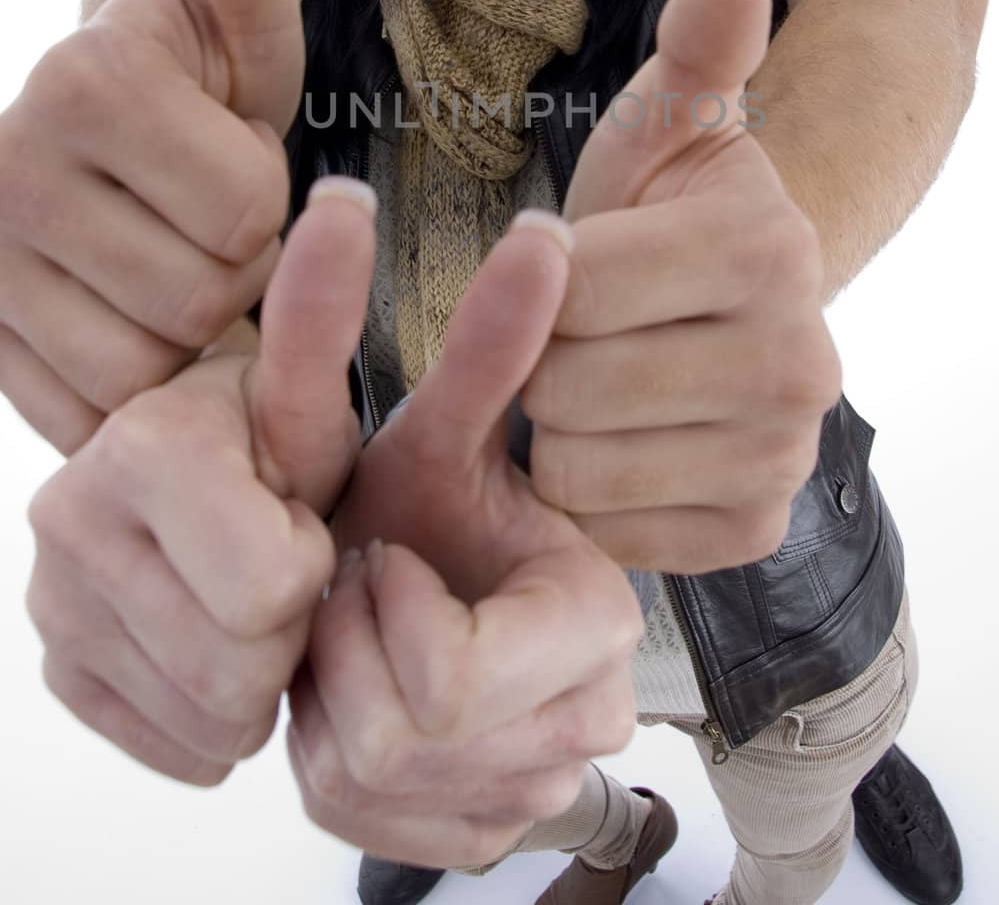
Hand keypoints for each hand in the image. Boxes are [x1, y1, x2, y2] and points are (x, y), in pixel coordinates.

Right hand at [0, 0, 304, 452]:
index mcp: (81, 79)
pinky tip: (127, 319)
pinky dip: (134, 386)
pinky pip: (93, 412)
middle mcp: (1, 169)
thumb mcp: (241, 18)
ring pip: (147, 369)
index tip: (231, 162)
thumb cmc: (202, 83)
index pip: (248, 211)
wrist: (114, 146)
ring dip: (186, 333)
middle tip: (200, 221)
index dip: (267, 200)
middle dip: (230, 270)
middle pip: (199, 297)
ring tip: (164, 262)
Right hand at [25, 180, 371, 783]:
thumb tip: (346, 201)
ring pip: (209, 714)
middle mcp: (69, 515)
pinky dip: (217, 712)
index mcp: (142, 442)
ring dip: (259, 672)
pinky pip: (172, 743)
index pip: (272, 584)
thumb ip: (328, 314)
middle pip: (240, 662)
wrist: (208, 475)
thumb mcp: (313, 391)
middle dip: (291, 625)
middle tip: (286, 563)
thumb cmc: (275, 432)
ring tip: (256, 597)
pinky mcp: (56, 664)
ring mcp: (51, 599)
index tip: (302, 515)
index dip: (313, 562)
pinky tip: (219, 638)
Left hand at [288, 215, 643, 867]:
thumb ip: (494, 346)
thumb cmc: (429, 506)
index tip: (386, 553)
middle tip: (359, 588)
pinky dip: (333, 756)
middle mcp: (588, 722)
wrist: (429, 584)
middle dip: (348, 650)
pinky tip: (362, 687)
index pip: (447, 678)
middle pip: (402, 737)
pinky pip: (361, 823)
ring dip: (334, 694)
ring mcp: (537, 789)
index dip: (384, 610)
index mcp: (596, 623)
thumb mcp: (442, 431)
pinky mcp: (483, 833)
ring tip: (358, 628)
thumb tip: (545, 233)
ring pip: (372, 782)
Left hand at [522, 0, 841, 572]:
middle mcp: (802, 363)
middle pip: (567, 386)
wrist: (720, 311)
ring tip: (598, 384)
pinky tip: (623, 444)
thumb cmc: (661, 212)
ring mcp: (784, 457)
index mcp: (770, 249)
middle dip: (546, 357)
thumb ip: (692, 56)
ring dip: (558, 430)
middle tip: (583, 333)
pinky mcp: (756, 529)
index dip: (542, 274)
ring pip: (574, 468)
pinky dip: (593, 496)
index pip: (569, 285)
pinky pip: (607, 531)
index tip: (575, 261)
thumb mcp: (663, 127)